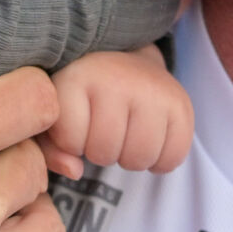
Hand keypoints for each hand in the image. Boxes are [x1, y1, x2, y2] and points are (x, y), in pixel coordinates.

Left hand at [44, 46, 192, 179]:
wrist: (126, 60)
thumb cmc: (83, 96)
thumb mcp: (55, 114)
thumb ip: (51, 147)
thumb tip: (75, 171)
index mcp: (77, 77)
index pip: (70, 141)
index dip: (72, 142)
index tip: (77, 122)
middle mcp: (117, 78)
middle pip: (104, 153)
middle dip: (101, 152)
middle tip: (105, 129)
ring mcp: (154, 91)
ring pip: (138, 158)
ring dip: (129, 157)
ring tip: (126, 135)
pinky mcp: (181, 104)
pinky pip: (172, 158)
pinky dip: (160, 161)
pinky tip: (150, 140)